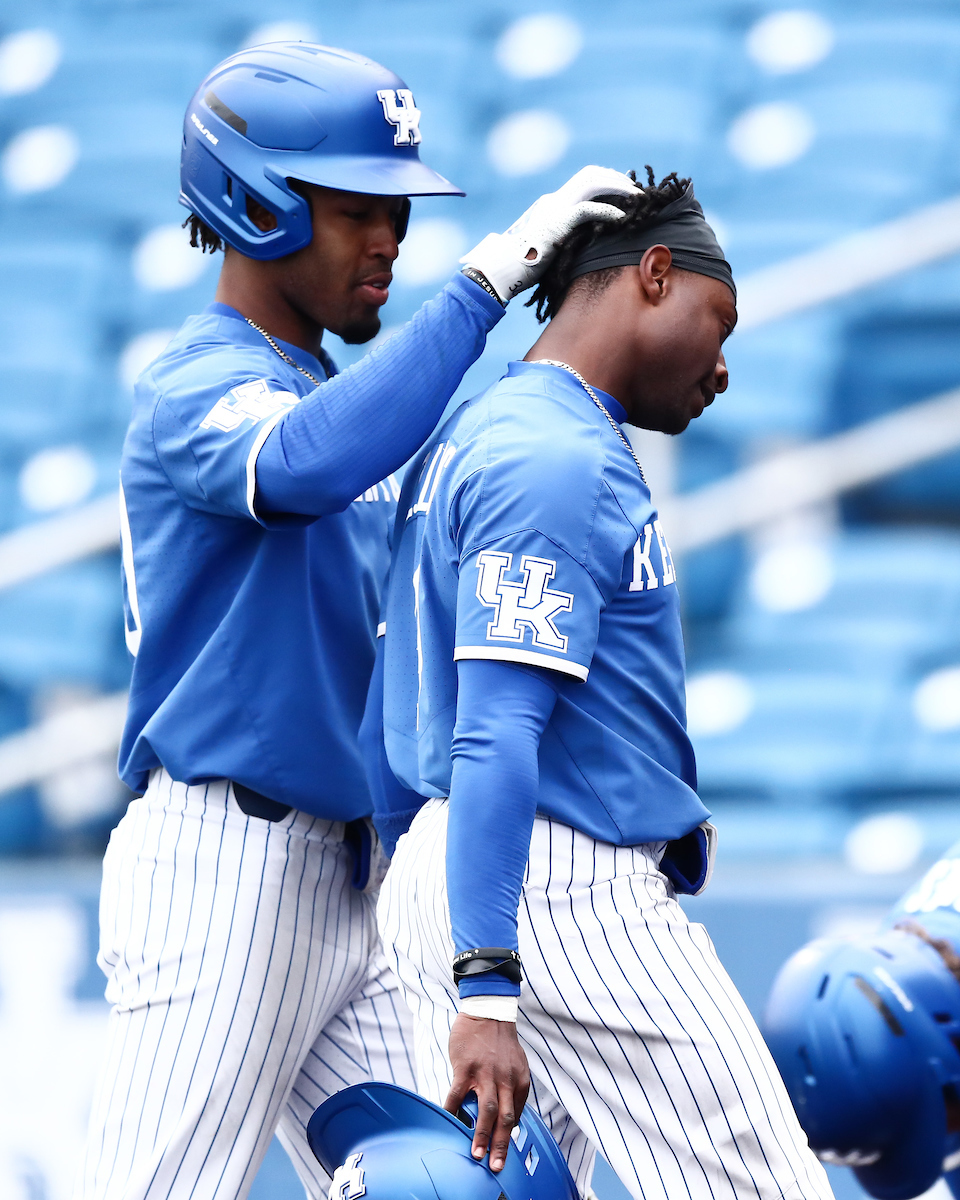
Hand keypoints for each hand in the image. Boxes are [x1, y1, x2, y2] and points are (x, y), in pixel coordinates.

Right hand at [444, 1014, 529, 1172]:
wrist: (488, 1010)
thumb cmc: (500, 1040)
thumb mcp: (517, 1063)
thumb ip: (513, 1087)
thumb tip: (510, 1115)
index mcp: (519, 1079)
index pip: (516, 1114)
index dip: (510, 1135)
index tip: (504, 1151)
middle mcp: (505, 1079)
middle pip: (505, 1118)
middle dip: (501, 1145)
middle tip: (496, 1165)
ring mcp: (485, 1074)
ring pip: (486, 1111)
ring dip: (482, 1135)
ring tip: (476, 1154)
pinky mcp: (465, 1068)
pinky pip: (457, 1095)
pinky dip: (452, 1111)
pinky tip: (448, 1122)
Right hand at [460, 165, 640, 301]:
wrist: (502, 270)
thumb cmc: (521, 267)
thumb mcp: (547, 248)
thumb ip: (563, 240)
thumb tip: (580, 250)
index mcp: (550, 204)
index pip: (583, 181)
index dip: (606, 181)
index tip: (623, 191)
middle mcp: (554, 200)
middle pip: (591, 174)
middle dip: (616, 178)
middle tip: (635, 192)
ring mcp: (556, 208)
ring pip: (594, 182)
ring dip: (619, 188)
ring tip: (636, 200)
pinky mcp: (558, 222)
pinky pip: (590, 209)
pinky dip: (610, 212)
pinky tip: (623, 219)